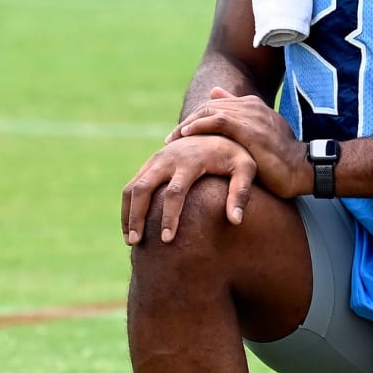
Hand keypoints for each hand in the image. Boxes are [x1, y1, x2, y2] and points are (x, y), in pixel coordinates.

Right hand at [121, 133, 257, 244]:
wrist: (216, 130)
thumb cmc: (234, 155)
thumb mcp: (245, 169)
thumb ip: (241, 193)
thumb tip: (235, 220)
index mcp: (190, 161)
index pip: (175, 192)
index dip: (169, 216)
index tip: (168, 240)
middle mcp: (167, 159)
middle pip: (143, 188)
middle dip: (137, 216)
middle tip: (136, 243)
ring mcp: (155, 160)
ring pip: (132, 187)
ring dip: (127, 214)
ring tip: (131, 241)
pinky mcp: (150, 164)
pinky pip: (132, 185)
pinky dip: (128, 206)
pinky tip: (132, 227)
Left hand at [168, 88, 309, 199]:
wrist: (303, 169)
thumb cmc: (282, 158)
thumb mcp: (262, 138)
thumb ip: (243, 124)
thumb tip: (222, 109)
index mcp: (254, 105)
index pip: (217, 104)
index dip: (197, 117)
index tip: (182, 133)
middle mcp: (251, 106)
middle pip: (210, 106)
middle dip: (189, 120)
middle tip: (172, 138)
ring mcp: (251, 115)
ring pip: (210, 110)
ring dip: (189, 123)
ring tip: (174, 138)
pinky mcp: (249, 129)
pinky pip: (217, 120)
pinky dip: (199, 125)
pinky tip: (186, 135)